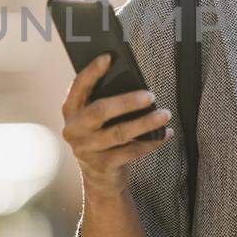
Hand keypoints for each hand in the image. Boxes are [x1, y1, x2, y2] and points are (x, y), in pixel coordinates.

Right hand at [60, 53, 172, 195]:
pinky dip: (151, 142)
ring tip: (165, 114)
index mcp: (70, 111)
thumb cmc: (101, 137)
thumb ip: (104, 101)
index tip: (109, 57)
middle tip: (151, 95)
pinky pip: (131, 151)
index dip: (92, 71)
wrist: (98, 178)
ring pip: (120, 133)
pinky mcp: (103, 165)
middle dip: (128, 101)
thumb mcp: (95, 120)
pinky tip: (165, 134)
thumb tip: (133, 82)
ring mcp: (86, 150)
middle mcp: (74, 129)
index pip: (78, 86)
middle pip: (101, 111)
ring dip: (146, 122)